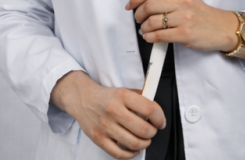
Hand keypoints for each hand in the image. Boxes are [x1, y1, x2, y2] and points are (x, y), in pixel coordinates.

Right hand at [50, 70, 164, 158]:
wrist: (83, 100)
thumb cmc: (108, 97)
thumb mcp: (126, 90)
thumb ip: (142, 99)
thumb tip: (158, 113)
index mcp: (123, 96)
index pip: (149, 109)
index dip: (160, 118)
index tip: (161, 122)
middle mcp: (114, 111)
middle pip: (142, 129)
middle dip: (153, 133)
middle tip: (153, 131)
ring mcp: (105, 126)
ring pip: (132, 143)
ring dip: (144, 144)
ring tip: (145, 140)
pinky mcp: (98, 139)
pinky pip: (118, 153)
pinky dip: (130, 154)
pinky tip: (134, 149)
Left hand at [127, 0, 239, 52]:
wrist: (221, 28)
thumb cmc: (202, 15)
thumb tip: (144, 3)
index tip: (130, 5)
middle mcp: (183, 2)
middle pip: (149, 5)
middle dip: (138, 15)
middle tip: (139, 19)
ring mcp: (184, 18)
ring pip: (151, 22)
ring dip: (144, 28)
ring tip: (146, 30)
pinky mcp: (184, 34)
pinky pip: (158, 35)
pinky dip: (149, 37)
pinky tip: (150, 37)